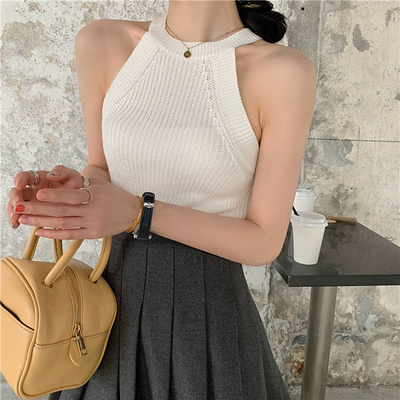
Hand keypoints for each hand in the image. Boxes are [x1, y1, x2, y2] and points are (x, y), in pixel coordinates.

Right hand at [8, 165, 83, 228]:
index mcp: (40, 177)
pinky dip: (17, 220)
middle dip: (14, 198)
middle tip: (18, 206)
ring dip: (13, 211)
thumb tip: (51, 175)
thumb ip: (62, 172)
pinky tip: (16, 225)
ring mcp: (32, 201)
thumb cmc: (74, 183)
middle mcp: (32, 189)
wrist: (80, 197)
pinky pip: (22, 215)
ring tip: (15, 219)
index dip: (20, 179)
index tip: (20, 185)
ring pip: (16, 205)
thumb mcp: (71, 175)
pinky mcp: (34, 212)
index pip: (25, 176)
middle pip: (16, 191)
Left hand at [14, 181, 139, 239]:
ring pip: (62, 223)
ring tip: (23, 219)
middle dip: (38, 209)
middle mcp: (92, 211)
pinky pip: (70, 235)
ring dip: (41, 222)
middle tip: (19, 208)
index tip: (37, 193)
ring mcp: (92, 224)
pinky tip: (40, 231)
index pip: (71, 195)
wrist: (133, 213)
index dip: (54, 194)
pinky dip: (54, 233)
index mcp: (94, 195)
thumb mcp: (101, 184)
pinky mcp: (92, 234)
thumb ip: (82, 184)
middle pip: (61, 210)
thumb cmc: (115, 196)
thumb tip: (59, 181)